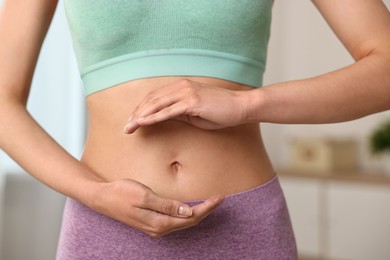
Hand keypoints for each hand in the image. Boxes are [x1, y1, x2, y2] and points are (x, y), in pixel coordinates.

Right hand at [91, 178, 223, 237]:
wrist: (103, 198)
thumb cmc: (122, 193)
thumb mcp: (144, 196)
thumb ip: (166, 205)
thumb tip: (187, 212)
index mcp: (159, 223)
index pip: (191, 217)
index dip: (207, 208)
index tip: (220, 197)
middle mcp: (159, 229)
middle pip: (190, 222)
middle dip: (207, 210)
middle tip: (220, 198)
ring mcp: (156, 227)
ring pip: (184, 222)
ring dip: (198, 213)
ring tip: (211, 203)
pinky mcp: (152, 223)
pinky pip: (175, 221)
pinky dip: (187, 214)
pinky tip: (191, 208)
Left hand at [124, 79, 251, 132]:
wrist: (240, 106)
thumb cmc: (220, 111)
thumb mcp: (195, 113)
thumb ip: (178, 113)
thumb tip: (163, 118)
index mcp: (181, 88)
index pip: (155, 97)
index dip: (141, 109)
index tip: (132, 121)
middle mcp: (181, 87)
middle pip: (151, 100)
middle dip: (136, 114)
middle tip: (125, 127)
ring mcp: (186, 93)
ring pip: (156, 104)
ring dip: (140, 116)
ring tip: (129, 127)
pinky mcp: (192, 102)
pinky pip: (168, 111)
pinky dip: (153, 117)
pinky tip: (143, 123)